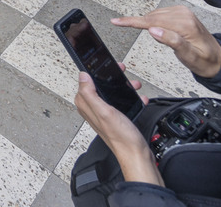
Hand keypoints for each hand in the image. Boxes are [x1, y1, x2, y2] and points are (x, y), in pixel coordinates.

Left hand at [75, 70, 161, 185]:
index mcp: (86, 105)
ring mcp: (104, 114)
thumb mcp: (104, 111)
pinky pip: (121, 102)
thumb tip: (82, 76)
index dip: (94, 72)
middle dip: (111, 78)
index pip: (84, 82)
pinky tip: (138, 99)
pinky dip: (129, 98)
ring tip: (133, 85)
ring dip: (123, 87)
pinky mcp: (115, 118)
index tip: (103, 65)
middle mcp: (93, 109)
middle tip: (121, 71)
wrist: (136, 154)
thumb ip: (90, 93)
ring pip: (111, 93)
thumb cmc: (121, 137)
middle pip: (99, 86)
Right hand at [113, 6, 220, 78]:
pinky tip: (160, 32)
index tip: (116, 21)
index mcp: (185, 24)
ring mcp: (182, 12)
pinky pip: (160, 15)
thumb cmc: (205, 61)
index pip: (152, 21)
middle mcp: (183, 14)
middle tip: (137, 34)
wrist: (218, 59)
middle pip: (151, 18)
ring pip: (154, 16)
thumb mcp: (189, 57)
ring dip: (148, 24)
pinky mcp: (181, 13)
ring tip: (159, 40)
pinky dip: (154, 22)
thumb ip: (173, 42)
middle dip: (140, 25)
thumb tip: (153, 31)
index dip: (132, 22)